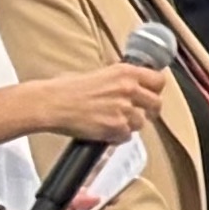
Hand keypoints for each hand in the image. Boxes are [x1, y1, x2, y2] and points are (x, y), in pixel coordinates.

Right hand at [35, 58, 169, 143]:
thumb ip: (120, 79)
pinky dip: (117, 137)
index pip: (159, 81)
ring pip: (141, 123)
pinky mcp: (116, 127)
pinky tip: (104, 130)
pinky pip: (126, 136)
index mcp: (125, 72)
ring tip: (112, 122)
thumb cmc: (66, 88)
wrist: (49, 103)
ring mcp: (124, 109)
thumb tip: (132, 85)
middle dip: (148, 111)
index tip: (150, 94)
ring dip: (130, 125)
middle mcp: (128, 89)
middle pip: (156, 104)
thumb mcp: (99, 74)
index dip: (155, 90)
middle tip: (138, 113)